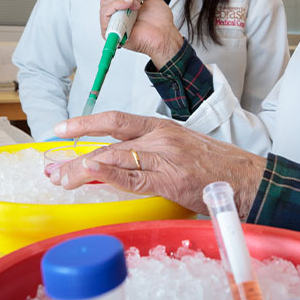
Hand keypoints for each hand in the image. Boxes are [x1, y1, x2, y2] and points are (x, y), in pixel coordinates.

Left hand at [50, 112, 265, 217]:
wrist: (246, 178)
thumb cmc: (216, 166)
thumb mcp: (182, 148)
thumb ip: (153, 151)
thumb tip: (121, 161)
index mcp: (164, 127)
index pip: (119, 120)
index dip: (88, 122)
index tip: (63, 128)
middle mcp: (162, 136)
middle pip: (111, 139)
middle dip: (78, 151)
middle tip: (53, 166)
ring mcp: (167, 156)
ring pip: (117, 157)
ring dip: (84, 169)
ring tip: (62, 179)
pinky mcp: (172, 178)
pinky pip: (134, 177)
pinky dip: (110, 175)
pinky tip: (92, 175)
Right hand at [99, 0, 183, 67]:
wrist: (165, 35)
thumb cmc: (160, 23)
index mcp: (123, 7)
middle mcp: (116, 14)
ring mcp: (113, 22)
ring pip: (105, 1)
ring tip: (137, 4)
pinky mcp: (110, 31)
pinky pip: (104, 13)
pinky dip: (117, 4)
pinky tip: (129, 6)